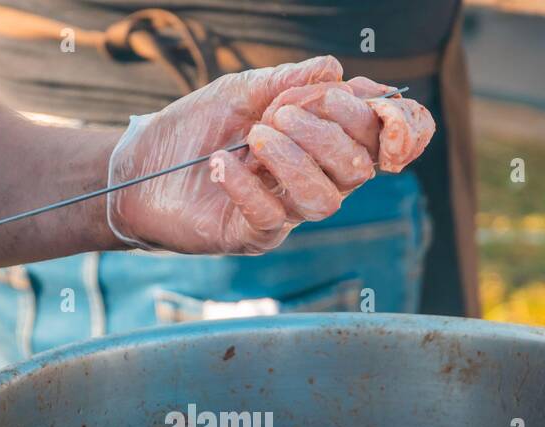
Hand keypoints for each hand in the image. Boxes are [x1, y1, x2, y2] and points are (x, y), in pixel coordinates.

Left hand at [106, 56, 435, 254]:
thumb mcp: (243, 89)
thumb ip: (289, 80)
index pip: (384, 143)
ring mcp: (285, 212)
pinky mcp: (252, 236)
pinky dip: (248, 186)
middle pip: (358, 169)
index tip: (383, 110)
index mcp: (324, 141)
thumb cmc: (196, 128)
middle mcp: (314, 179)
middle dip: (329, 133)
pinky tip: (223, 163)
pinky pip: (271, 219)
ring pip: (324, 199)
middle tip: (281, 111)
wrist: (141, 166)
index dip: (403, 130)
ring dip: (294, 159)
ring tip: (255, 135)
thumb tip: (335, 70)